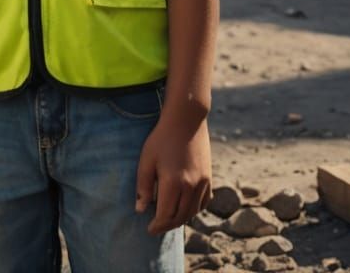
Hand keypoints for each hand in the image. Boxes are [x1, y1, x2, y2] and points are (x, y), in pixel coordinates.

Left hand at [135, 112, 209, 234]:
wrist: (186, 120)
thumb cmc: (162, 138)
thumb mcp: (147, 159)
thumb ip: (144, 186)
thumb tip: (141, 209)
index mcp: (174, 183)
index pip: (166, 215)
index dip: (157, 225)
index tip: (149, 229)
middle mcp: (191, 187)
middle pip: (180, 217)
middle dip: (168, 225)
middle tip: (157, 227)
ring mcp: (203, 184)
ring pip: (193, 212)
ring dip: (181, 219)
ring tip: (168, 219)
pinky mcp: (209, 179)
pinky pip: (203, 203)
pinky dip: (193, 209)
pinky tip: (185, 207)